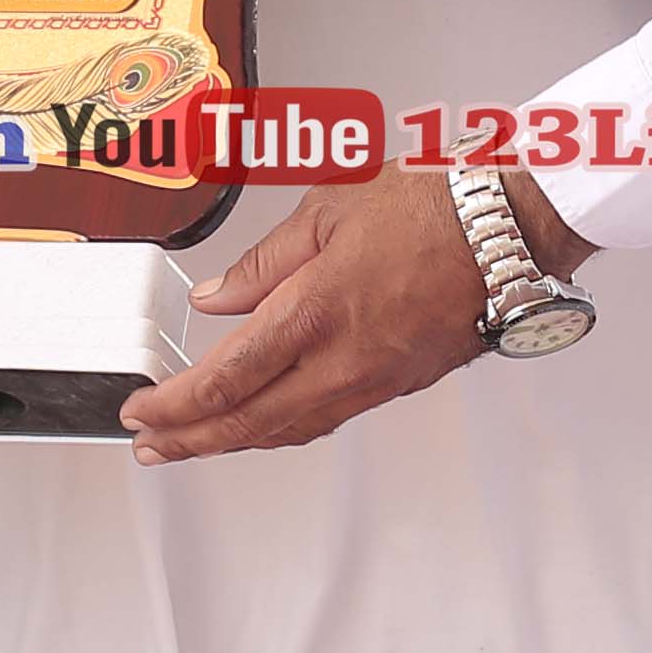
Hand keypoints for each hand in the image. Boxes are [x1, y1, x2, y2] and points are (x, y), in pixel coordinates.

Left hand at [131, 163, 556, 461]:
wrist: (510, 228)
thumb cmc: (433, 205)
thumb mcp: (327, 212)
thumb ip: (263, 264)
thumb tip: (216, 298)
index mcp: (315, 313)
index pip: (226, 379)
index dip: (175, 405)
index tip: (141, 409)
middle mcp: (343, 361)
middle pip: (250, 422)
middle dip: (190, 440)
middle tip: (150, 447)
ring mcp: (375, 380)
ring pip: (290, 429)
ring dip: (234, 440)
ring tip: (194, 442)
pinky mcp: (400, 383)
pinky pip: (327, 418)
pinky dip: (283, 427)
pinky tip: (265, 421)